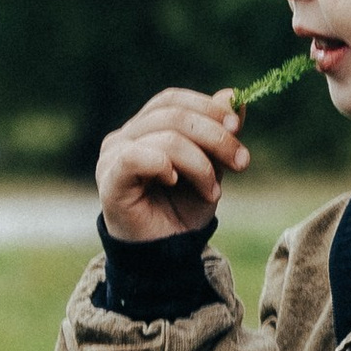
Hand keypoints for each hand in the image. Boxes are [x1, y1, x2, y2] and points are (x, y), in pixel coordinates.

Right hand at [95, 88, 248, 241]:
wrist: (166, 255)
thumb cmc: (182, 210)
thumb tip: (233, 95)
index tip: (237, 126)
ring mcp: (113, 156)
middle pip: (173, 115)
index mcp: (145, 128)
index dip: (207, 107)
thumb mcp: (212, 167)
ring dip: (200, 164)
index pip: (173, 100)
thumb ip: (219, 132)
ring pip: (165, 137)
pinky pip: (137, 157)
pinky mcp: (110, 179)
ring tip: (212, 192)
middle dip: (215, 137)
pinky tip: (175, 181)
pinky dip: (164, 165)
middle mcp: (125, 136)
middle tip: (240, 162)